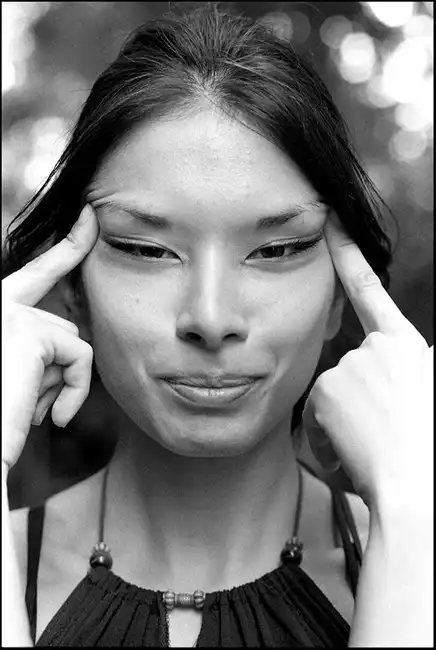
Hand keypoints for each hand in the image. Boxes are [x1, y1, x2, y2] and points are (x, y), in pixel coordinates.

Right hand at [2, 204, 98, 471]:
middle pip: (62, 325)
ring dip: (61, 383)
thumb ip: (41, 350)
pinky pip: (82, 355)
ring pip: (73, 341)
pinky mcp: (29, 331)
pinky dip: (77, 390)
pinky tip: (55, 418)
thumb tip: (75, 341)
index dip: (66, 246)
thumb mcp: (19, 376)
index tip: (89, 217)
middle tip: (45, 408)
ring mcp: (10, 312)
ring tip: (29, 412)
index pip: (37, 271)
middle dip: (60, 371)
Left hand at [303, 214, 432, 509]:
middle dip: (356, 403)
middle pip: (348, 371)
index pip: (371, 293)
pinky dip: (329, 437)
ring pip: (333, 395)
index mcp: (407, 347)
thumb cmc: (428, 450)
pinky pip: (318, 415)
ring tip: (376, 448)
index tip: (332, 226)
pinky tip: (352, 454)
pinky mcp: (328, 388)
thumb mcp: (422, 392)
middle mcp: (377, 347)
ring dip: (345, 424)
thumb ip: (403, 371)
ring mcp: (351, 365)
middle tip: (384, 435)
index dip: (350, 258)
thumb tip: (394, 357)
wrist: (421, 488)